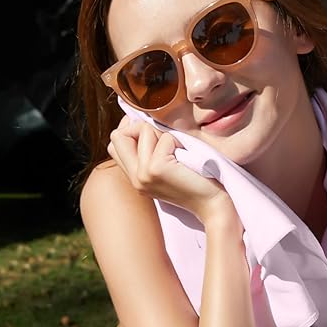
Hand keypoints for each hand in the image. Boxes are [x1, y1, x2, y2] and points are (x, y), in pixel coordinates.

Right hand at [108, 117, 235, 225]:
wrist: (212, 204)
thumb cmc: (197, 182)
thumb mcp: (166, 168)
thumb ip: (148, 152)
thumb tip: (137, 122)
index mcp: (135, 177)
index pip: (114, 143)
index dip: (130, 131)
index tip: (153, 134)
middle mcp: (134, 177)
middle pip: (117, 135)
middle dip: (141, 128)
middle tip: (166, 142)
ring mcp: (142, 174)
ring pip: (142, 131)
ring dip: (164, 135)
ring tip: (179, 153)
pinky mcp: (156, 169)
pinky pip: (163, 138)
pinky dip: (176, 142)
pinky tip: (186, 158)